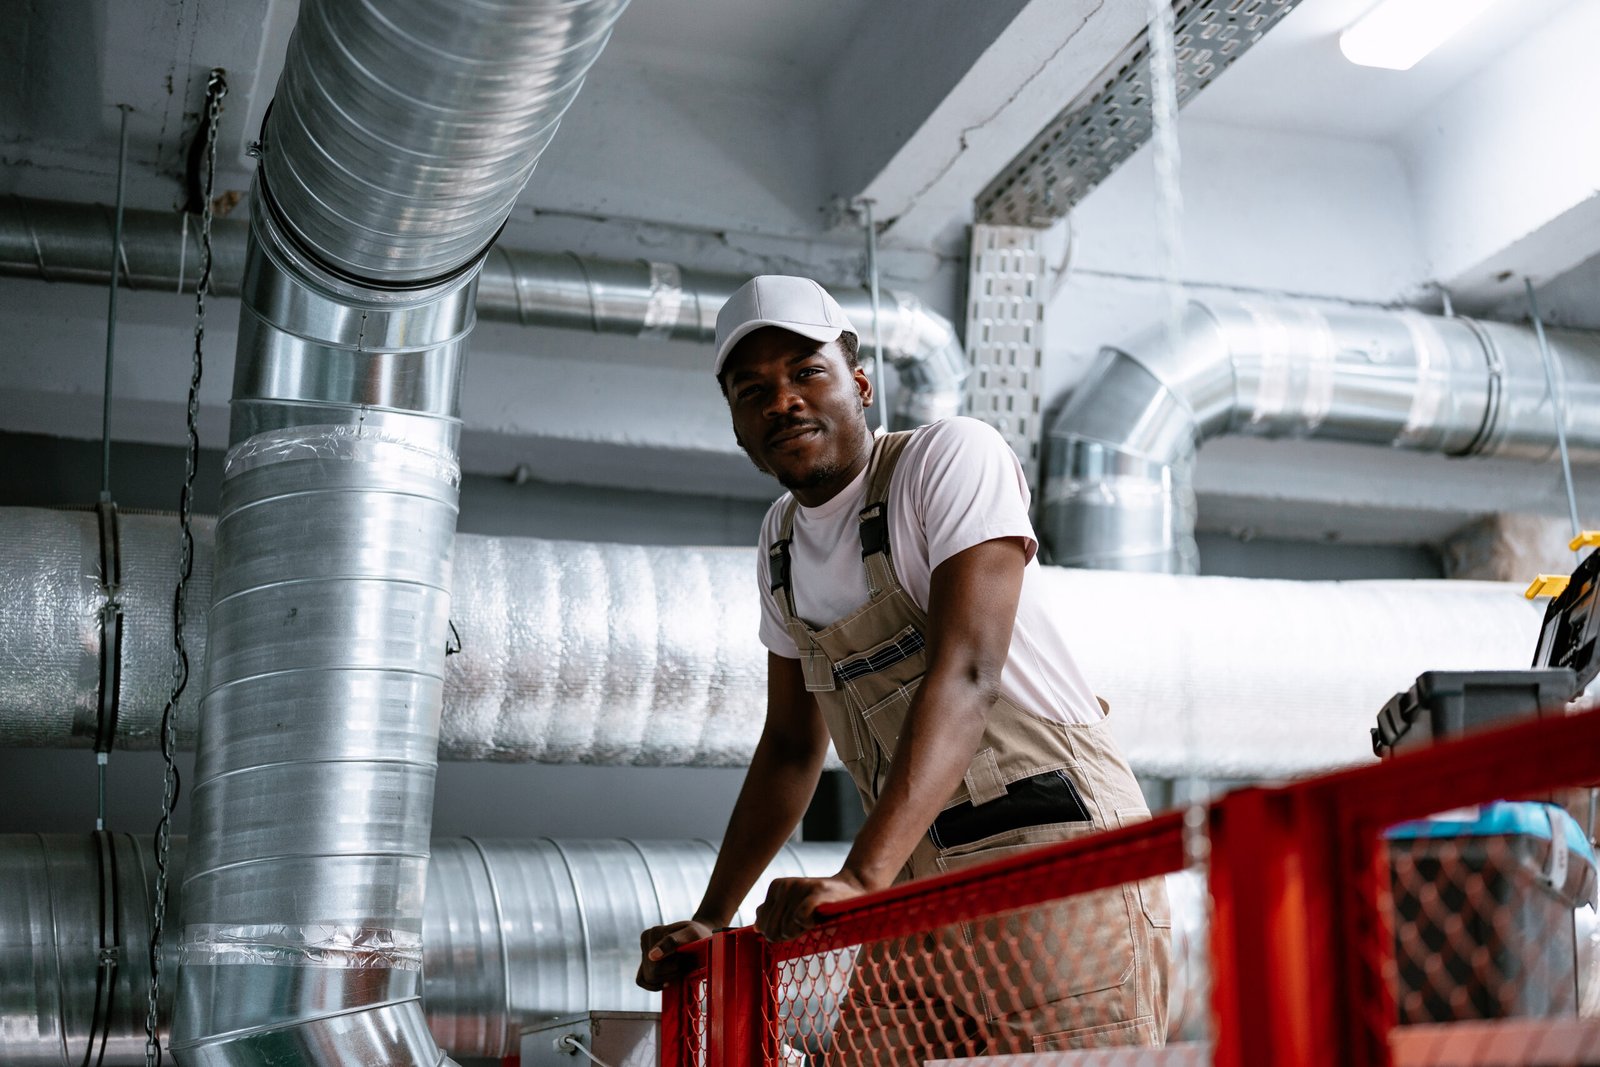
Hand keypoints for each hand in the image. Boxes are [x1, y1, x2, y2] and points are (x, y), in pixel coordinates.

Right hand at [636, 919, 714, 990]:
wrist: (700, 935)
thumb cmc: (698, 935)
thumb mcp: (690, 935)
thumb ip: (671, 942)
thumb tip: (652, 955)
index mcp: (654, 933)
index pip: (656, 965)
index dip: (675, 968)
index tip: (689, 959)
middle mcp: (646, 940)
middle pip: (652, 973)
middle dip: (672, 973)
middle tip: (687, 964)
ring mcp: (644, 951)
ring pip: (648, 978)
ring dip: (668, 977)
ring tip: (681, 967)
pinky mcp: (645, 961)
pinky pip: (641, 980)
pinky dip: (654, 985)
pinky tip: (668, 982)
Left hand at [754, 871, 869, 941]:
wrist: (852, 890)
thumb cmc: (821, 903)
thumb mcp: (793, 906)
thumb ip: (773, 914)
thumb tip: (756, 927)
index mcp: (776, 887)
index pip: (763, 925)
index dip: (779, 933)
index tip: (796, 924)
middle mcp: (785, 885)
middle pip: (773, 929)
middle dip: (788, 935)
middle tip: (805, 924)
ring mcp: (800, 887)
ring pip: (787, 928)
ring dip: (802, 931)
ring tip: (814, 919)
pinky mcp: (816, 892)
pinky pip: (800, 918)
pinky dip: (808, 924)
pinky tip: (817, 919)